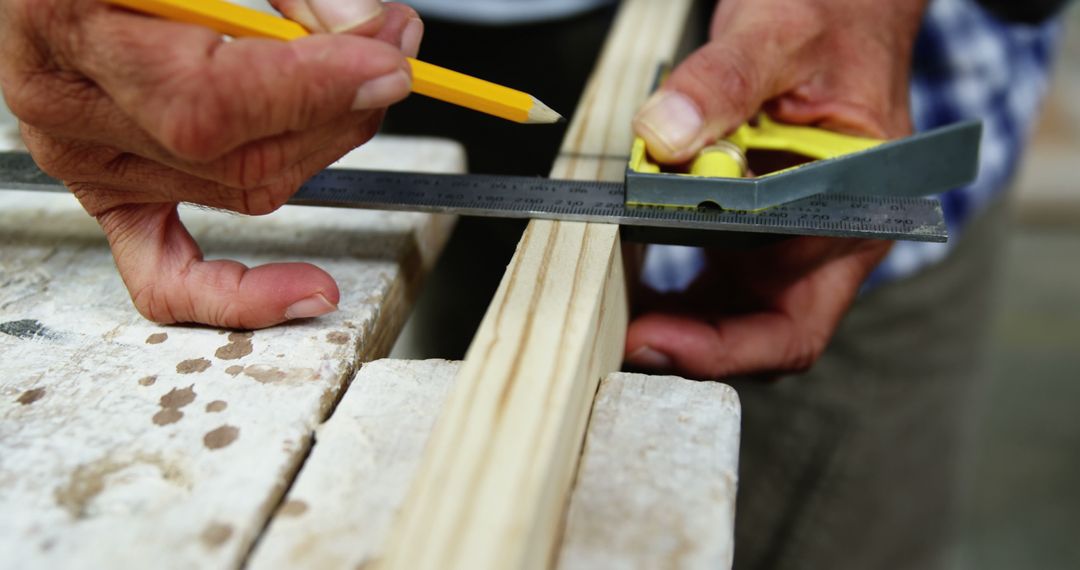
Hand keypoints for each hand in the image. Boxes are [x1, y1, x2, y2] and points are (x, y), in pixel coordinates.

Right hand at [0, 0, 423, 328]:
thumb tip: (369, 29)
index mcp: (66, 22)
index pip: (210, 99)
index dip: (313, 89)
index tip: (386, 63)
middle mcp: (69, 107)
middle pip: (240, 153)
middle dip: (341, 108)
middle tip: (394, 54)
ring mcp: (89, 161)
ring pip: (243, 190)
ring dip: (326, 146)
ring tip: (368, 85)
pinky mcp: (111, 195)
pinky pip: (166, 276)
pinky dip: (237, 295)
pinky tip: (306, 289)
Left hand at [626, 0, 927, 378]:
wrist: (839, 3)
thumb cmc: (833, 16)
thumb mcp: (777, 35)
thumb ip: (722, 80)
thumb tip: (665, 134)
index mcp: (854, 214)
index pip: (794, 323)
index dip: (722, 345)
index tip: (652, 335)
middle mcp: (824, 240)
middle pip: (757, 333)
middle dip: (685, 343)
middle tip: (612, 332)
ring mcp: (789, 238)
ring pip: (730, 314)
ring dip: (671, 320)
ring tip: (608, 305)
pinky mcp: (756, 226)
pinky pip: (713, 279)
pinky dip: (670, 288)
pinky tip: (625, 276)